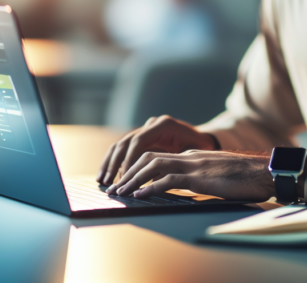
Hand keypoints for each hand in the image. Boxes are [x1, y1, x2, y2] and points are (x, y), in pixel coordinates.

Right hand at [97, 115, 217, 184]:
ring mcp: (145, 130)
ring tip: (102, 180)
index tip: (125, 177)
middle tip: (109, 181)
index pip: (139, 140)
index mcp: (163, 125)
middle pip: (125, 142)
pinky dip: (113, 162)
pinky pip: (123, 149)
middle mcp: (151, 124)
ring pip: (120, 145)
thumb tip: (154, 178)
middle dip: (115, 163)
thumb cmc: (200, 149)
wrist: (204, 139)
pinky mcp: (141, 139)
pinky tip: (107, 175)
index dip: (130, 159)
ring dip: (109, 163)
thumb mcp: (190, 155)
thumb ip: (172, 163)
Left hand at [108, 150, 274, 201]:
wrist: (265, 172)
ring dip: (133, 180)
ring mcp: (193, 165)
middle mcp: (189, 157)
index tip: (126, 183)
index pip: (157, 158)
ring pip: (153, 166)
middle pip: (148, 158)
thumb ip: (200, 180)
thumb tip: (187, 189)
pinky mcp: (199, 177)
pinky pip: (169, 180)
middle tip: (114, 188)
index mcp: (192, 157)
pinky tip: (139, 196)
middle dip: (128, 173)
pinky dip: (150, 187)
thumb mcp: (217, 177)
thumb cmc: (246, 178)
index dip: (138, 169)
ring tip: (120, 192)